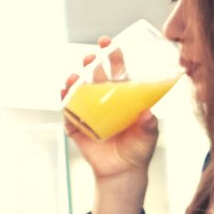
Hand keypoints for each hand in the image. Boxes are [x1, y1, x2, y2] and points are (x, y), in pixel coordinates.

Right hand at [62, 39, 160, 185]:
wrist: (122, 172)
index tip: (110, 42)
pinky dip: (65, 101)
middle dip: (92, 64)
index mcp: (123, 98)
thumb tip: (149, 114)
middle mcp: (104, 101)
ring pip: (79, 90)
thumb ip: (149, 126)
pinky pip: (67, 111)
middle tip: (91, 56)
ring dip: (76, 80)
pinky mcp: (76, 125)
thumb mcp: (148, 137)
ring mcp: (88, 111)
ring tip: (77, 76)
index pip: (118, 72)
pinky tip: (64, 92)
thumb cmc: (138, 150)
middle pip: (96, 76)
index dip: (113, 56)